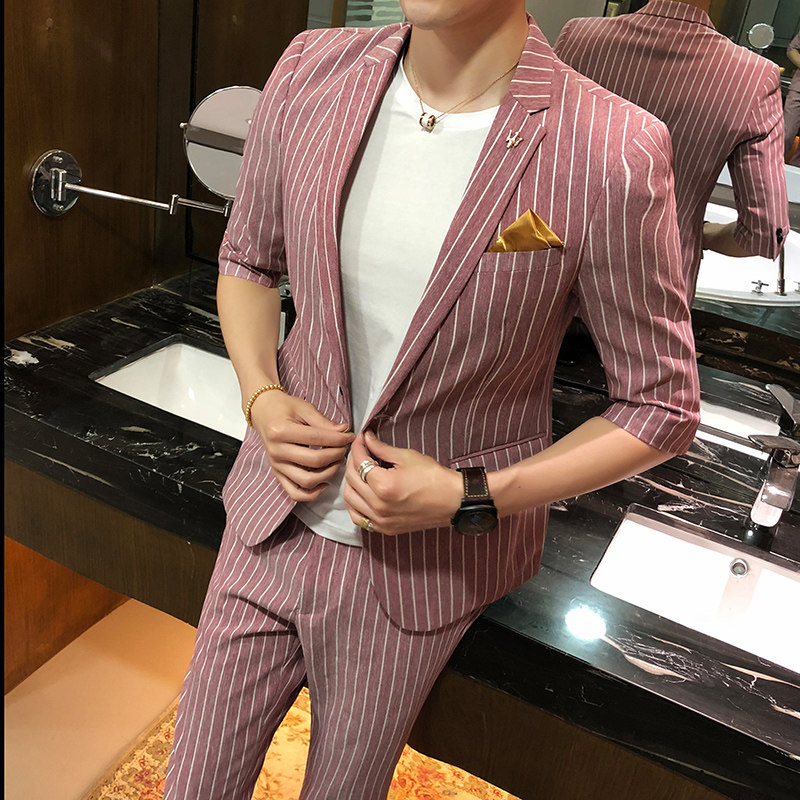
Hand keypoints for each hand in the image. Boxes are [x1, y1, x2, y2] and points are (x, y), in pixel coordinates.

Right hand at [250, 390, 353, 501]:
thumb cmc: (285, 409)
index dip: (338, 439)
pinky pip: (295, 493)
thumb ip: (324, 422)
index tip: (350, 436)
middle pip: (314, 461)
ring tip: (337, 462)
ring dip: (328, 473)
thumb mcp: (304, 408)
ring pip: (307, 481)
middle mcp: (276, 451)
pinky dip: (312, 494)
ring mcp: (276, 466)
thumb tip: (344, 432)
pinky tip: (325, 483)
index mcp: (280, 431)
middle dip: (336, 455)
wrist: (264, 413)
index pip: (317, 439)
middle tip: (345, 448)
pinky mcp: (278, 475)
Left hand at [343, 431, 461, 535]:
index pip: (359, 462)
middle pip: (351, 479)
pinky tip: (360, 494)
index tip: (361, 438)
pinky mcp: (385, 528)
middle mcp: (378, 505)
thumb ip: (381, 448)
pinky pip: (359, 518)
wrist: (452, 501)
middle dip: (353, 461)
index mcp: (383, 485)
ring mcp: (380, 520)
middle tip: (361, 451)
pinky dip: (355, 505)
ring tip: (360, 471)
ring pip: (350, 499)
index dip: (358, 446)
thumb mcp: (407, 457)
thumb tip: (366, 439)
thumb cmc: (434, 478)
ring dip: (350, 482)